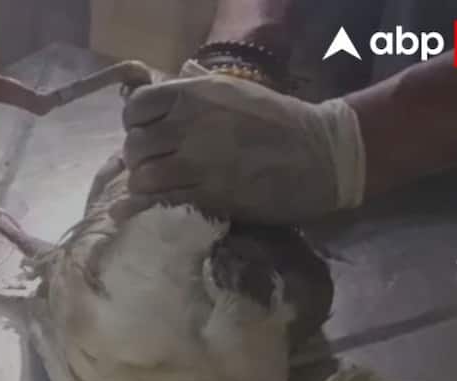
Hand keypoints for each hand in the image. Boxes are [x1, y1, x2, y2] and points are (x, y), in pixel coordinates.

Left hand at [122, 74, 364, 223]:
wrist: (322, 154)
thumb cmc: (279, 122)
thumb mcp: (231, 92)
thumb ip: (193, 97)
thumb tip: (157, 111)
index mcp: (195, 94)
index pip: (137, 106)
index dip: (135, 123)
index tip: (147, 134)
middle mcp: (190, 123)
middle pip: (135, 145)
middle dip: (139, 159)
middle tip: (153, 167)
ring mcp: (198, 160)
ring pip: (141, 177)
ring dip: (143, 186)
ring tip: (157, 189)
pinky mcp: (209, 195)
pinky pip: (159, 202)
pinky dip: (144, 208)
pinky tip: (137, 211)